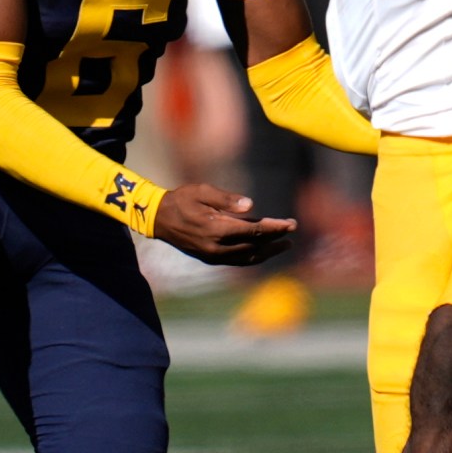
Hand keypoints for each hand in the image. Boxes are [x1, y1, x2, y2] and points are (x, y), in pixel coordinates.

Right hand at [152, 183, 296, 265]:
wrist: (158, 219)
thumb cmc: (181, 200)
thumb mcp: (202, 192)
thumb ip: (227, 199)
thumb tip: (251, 206)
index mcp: (217, 229)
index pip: (254, 231)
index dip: (274, 228)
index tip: (291, 224)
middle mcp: (217, 247)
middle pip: (255, 245)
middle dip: (276, 239)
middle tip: (293, 231)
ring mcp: (213, 256)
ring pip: (248, 258)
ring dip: (269, 252)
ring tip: (285, 245)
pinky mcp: (210, 259)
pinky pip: (238, 261)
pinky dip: (254, 257)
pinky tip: (264, 251)